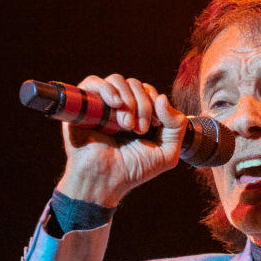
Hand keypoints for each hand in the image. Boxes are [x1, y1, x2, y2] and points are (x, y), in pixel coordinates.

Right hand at [56, 74, 187, 206]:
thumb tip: (162, 97)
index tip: (152, 126)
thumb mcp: (167, 153)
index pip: (151, 93)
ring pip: (119, 80)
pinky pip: (95, 82)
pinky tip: (116, 105)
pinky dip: (108, 89)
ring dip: (128, 100)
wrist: (105, 180)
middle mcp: (122, 107)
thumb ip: (176, 126)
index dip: (156, 104)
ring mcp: (102, 104)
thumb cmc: (134, 170)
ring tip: (126, 125)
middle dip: (143, 105)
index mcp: (140, 115)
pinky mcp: (84, 104)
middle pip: (137, 85)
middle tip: (139, 130)